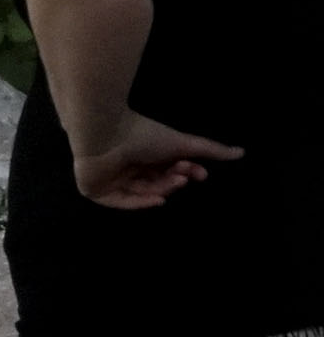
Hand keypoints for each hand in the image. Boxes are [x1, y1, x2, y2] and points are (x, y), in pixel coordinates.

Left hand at [75, 113, 238, 209]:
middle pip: (156, 182)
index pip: (166, 170)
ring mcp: (109, 179)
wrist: (106, 133)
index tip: (200, 173)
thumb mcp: (183, 144)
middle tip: (185, 174)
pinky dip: (139, 203)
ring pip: (141, 192)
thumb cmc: (144, 134)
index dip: (185, 173)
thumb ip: (211, 150)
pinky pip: (119, 202)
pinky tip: (158, 200)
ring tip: (176, 179)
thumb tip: (241, 153)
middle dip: (174, 180)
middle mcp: (126, 166)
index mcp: (142, 154)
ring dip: (162, 188)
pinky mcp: (94, 190)